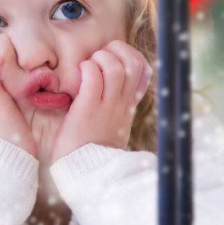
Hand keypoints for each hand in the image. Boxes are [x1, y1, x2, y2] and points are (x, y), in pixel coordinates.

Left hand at [49, 40, 153, 163]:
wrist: (87, 174)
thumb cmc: (94, 150)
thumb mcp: (116, 126)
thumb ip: (117, 106)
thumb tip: (111, 86)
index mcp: (129, 105)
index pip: (144, 70)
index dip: (131, 55)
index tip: (114, 59)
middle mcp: (122, 103)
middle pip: (133, 62)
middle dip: (116, 50)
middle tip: (99, 59)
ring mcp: (107, 106)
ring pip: (114, 66)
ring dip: (99, 58)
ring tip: (88, 67)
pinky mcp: (88, 109)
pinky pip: (93, 77)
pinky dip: (86, 68)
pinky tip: (79, 74)